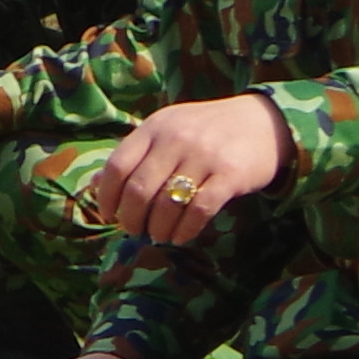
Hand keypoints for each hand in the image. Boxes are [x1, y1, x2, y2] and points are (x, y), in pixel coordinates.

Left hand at [81, 96, 288, 244]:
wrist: (264, 122)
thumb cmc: (207, 131)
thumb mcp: (168, 130)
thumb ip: (136, 155)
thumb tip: (94, 186)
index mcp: (155, 127)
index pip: (117, 166)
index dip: (107, 197)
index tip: (109, 215)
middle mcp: (176, 139)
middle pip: (139, 190)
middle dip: (131, 219)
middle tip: (135, 231)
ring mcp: (204, 155)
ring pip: (167, 205)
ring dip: (157, 229)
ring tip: (159, 236)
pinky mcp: (231, 174)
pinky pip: (199, 211)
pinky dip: (185, 230)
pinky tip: (181, 237)